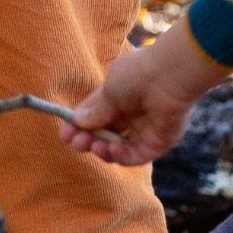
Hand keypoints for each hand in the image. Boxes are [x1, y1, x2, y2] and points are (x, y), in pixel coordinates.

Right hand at [61, 19, 230, 166]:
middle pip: (106, 133)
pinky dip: (121, 156)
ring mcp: (145, 129)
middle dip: (88, 140)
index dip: (80, 125)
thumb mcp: (108, 91)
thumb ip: (95, 111)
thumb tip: (77, 122)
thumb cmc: (137, 75)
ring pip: (119, 148)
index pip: (96, 115)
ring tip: (93, 146)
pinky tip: (111, 149)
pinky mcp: (157, 143)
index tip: (65, 135)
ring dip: (102, 150)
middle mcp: (132, 113)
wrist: (168, 77)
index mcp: (120, 95)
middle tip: (76, 144)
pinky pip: (135, 155)